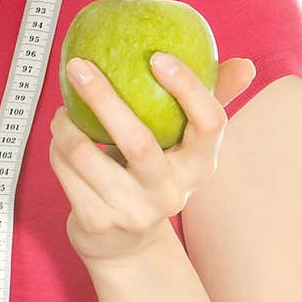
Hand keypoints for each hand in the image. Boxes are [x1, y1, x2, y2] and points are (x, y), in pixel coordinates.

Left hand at [49, 53, 256, 268]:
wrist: (125, 245)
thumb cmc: (154, 174)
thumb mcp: (184, 145)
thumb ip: (208, 101)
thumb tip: (245, 65)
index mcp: (200, 165)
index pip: (211, 123)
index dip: (189, 88)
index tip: (158, 57)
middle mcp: (172, 192)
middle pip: (138, 142)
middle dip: (104, 98)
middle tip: (79, 66)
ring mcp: (134, 211)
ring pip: (87, 156)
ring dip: (66, 125)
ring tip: (63, 109)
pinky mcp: (98, 222)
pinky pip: (66, 172)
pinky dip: (57, 148)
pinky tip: (60, 137)